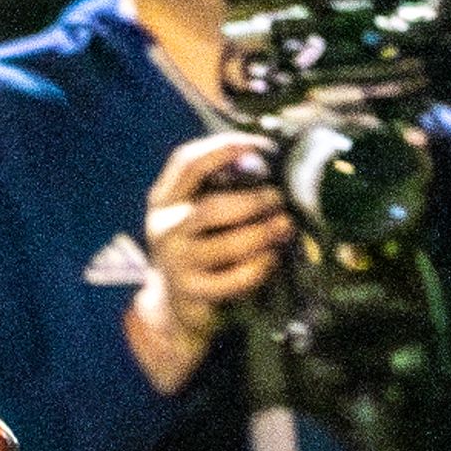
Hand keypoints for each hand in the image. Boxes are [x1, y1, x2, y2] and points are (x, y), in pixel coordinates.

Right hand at [127, 130, 292, 391]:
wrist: (179, 303)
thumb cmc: (202, 244)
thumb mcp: (198, 210)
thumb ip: (222, 183)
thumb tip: (266, 154)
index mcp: (165, 200)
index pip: (187, 163)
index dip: (225, 148)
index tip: (263, 146)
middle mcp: (165, 229)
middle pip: (211, 209)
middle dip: (255, 202)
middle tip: (279, 200)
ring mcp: (176, 263)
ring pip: (225, 245)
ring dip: (263, 233)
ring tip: (285, 226)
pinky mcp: (192, 293)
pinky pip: (233, 280)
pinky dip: (258, 267)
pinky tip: (271, 258)